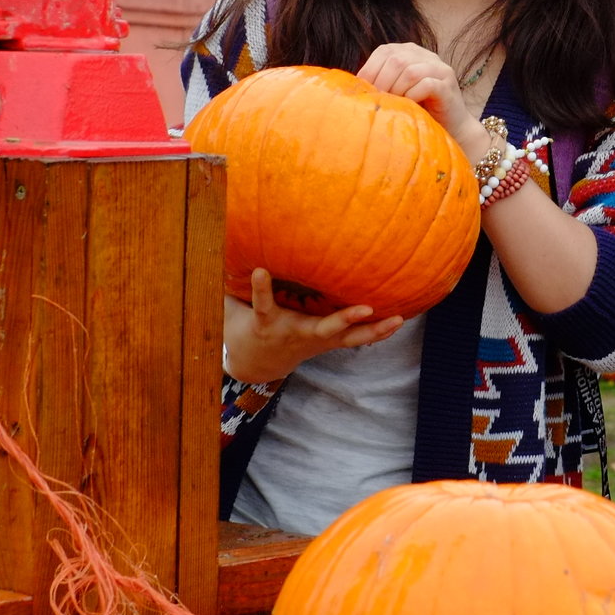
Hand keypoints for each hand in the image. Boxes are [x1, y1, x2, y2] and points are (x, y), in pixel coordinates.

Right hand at [223, 266, 403, 385]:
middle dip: (342, 320)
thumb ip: (230, 286)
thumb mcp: (233, 308)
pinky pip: (355, 340)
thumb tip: (215, 249)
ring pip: (348, 339)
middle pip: (322, 330)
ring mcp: (315, 341)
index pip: (262, 305)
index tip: (259, 271)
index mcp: (269, 325)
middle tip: (364, 308)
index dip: (260, 289)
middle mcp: (296, 334)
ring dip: (373, 331)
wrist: (255, 364)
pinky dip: (375, 332)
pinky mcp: (328, 343)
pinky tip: (397, 322)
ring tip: (398, 320)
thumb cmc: (246, 325)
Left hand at [359, 41, 485, 156]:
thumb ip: (380, 81)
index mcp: (410, 51)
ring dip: (397, 91)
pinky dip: (412, 97)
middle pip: (396, 60)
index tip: (364, 91)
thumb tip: (350, 83)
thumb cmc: (418, 110)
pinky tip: (411, 106)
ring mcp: (440, 68)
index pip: (384, 51)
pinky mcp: (448, 84)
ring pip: (409, 71)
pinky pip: (426, 85)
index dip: (370, 70)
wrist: (452, 127)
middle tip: (379, 101)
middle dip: (382, 82)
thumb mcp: (395, 91)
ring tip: (395, 104)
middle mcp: (426, 55)